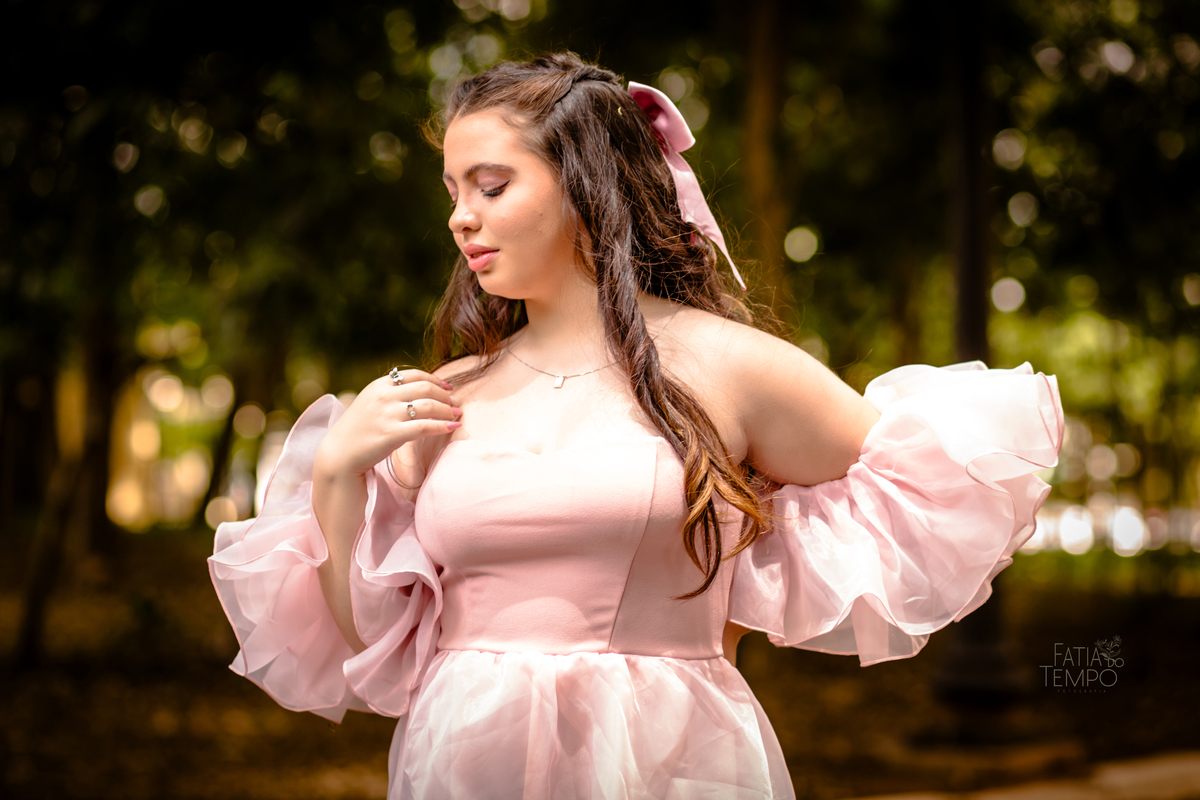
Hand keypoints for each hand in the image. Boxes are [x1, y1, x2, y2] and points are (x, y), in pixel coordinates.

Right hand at [313, 369, 461, 480]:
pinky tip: (453, 427)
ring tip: (457, 416)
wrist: (339, 455)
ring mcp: (387, 415)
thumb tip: (419, 391)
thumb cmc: (358, 431)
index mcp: (379, 385)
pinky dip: (442, 426)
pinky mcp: (391, 434)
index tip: (448, 389)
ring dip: (447, 410)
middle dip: (445, 396)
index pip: (415, 375)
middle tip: (455, 405)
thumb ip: (390, 395)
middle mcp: (384, 396)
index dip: (436, 380)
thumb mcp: (370, 403)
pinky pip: (424, 427)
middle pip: (426, 388)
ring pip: (428, 405)